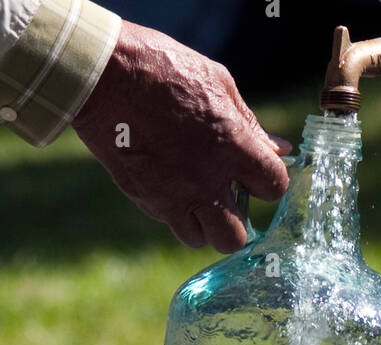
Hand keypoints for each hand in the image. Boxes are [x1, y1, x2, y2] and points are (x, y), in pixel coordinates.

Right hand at [73, 21, 291, 252]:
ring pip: (199, 239)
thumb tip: (279, 149)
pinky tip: (168, 182)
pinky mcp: (145, 199)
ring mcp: (172, 196)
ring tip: (196, 195)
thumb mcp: (217, 82)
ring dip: (203, 223)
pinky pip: (169, 221)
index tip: (257, 174)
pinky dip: (173, 210)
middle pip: (235, 237)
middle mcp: (204, 180)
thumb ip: (250, 123)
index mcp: (231, 145)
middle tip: (227, 198)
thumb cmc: (162, 69)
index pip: (273, 187)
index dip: (269, 182)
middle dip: (236, 222)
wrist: (101, 76)